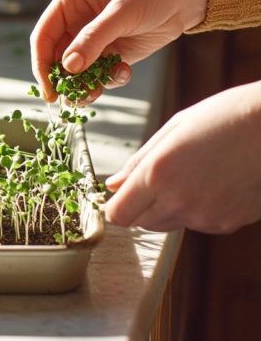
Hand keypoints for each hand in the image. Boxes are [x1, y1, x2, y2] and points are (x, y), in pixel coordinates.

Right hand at [30, 0, 206, 101]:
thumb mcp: (122, 13)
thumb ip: (93, 40)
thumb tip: (68, 67)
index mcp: (70, 2)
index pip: (43, 36)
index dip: (41, 64)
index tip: (48, 88)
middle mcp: (76, 21)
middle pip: (56, 58)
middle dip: (64, 80)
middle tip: (71, 100)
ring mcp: (93, 39)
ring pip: (77, 71)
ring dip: (84, 85)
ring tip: (94, 95)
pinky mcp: (111, 52)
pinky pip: (99, 74)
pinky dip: (107, 80)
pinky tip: (124, 72)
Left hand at [105, 81, 260, 233]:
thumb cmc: (227, 116)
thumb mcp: (174, 128)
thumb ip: (139, 160)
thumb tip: (113, 184)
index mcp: (158, 173)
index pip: (119, 214)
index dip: (115, 206)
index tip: (119, 195)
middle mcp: (178, 201)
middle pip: (140, 223)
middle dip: (139, 206)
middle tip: (157, 178)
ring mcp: (205, 216)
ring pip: (168, 224)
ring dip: (166, 208)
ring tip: (190, 174)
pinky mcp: (227, 224)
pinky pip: (197, 223)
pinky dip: (196, 209)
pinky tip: (213, 182)